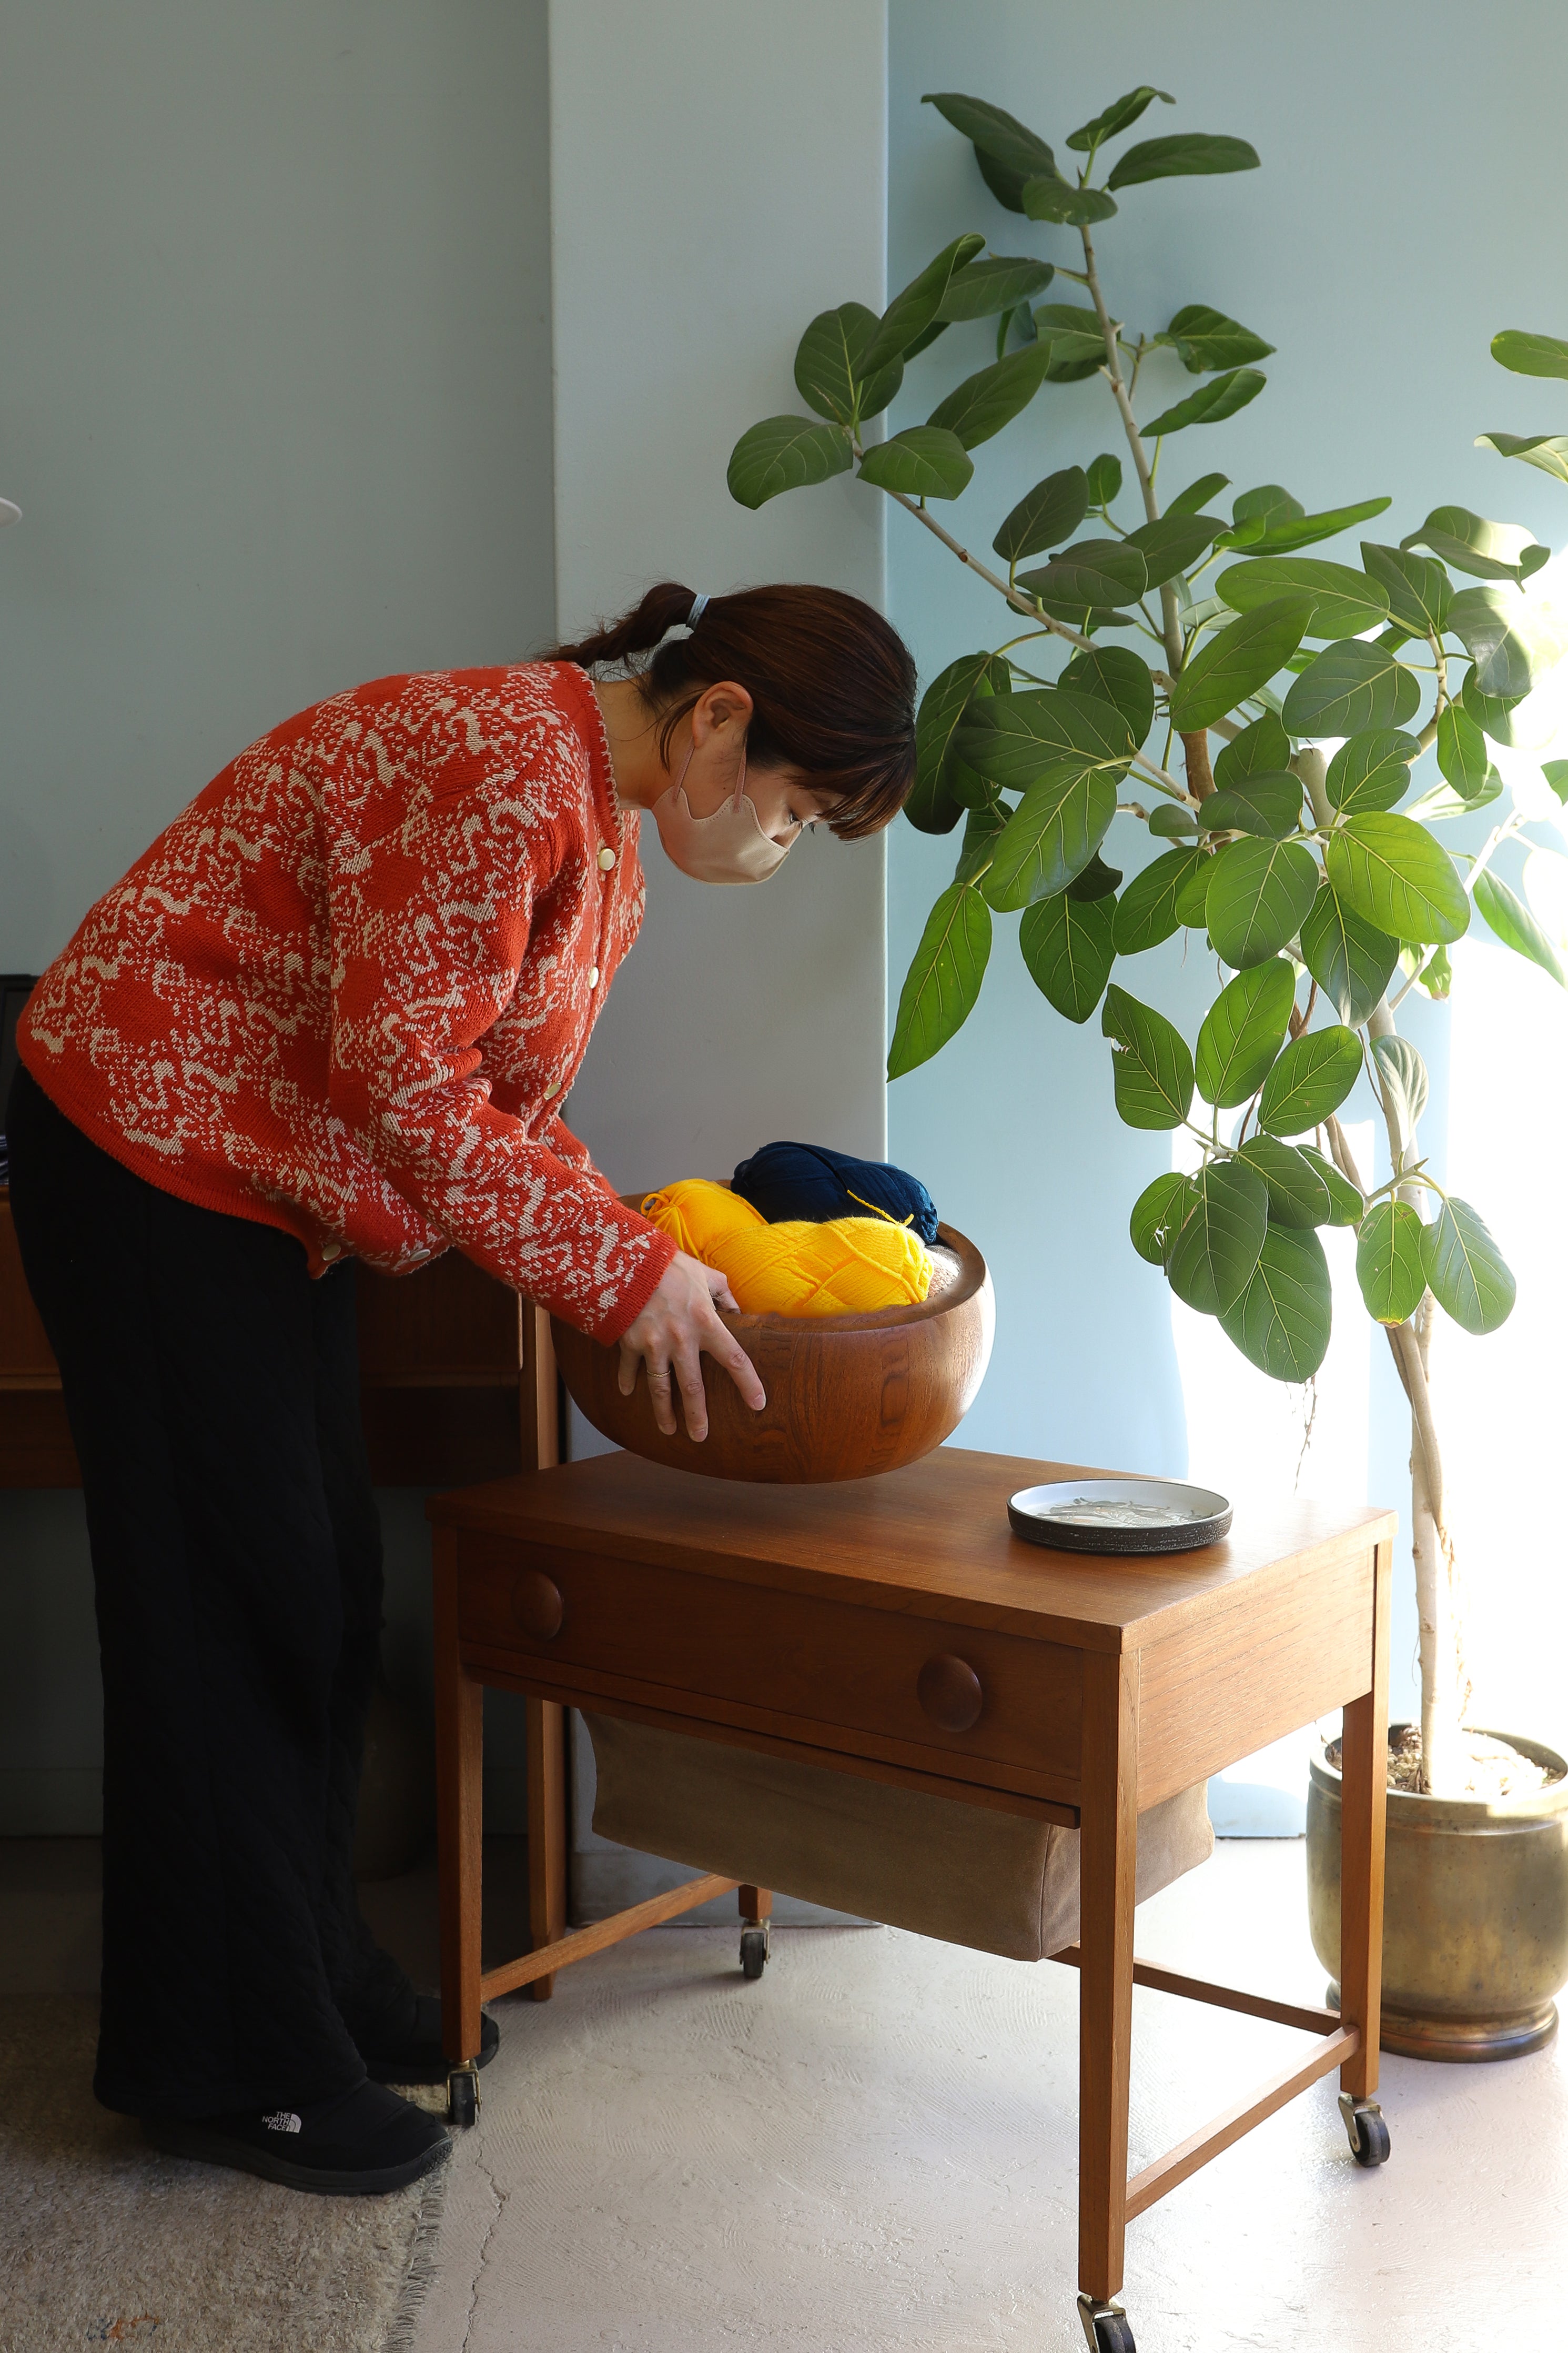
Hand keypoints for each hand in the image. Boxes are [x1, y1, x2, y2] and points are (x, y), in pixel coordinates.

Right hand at [617, 1251, 765, 1440]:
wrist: (626, 1257)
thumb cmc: (670, 1264)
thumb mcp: (705, 1274)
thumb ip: (724, 1293)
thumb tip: (738, 1310)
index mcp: (705, 1322)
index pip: (734, 1358)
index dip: (748, 1383)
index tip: (758, 1404)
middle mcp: (681, 1339)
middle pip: (693, 1387)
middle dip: (698, 1415)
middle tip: (701, 1437)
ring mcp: (653, 1344)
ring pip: (660, 1388)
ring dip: (664, 1413)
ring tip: (668, 1430)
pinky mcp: (629, 1343)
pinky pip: (629, 1369)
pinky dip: (628, 1382)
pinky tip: (628, 1394)